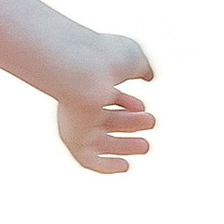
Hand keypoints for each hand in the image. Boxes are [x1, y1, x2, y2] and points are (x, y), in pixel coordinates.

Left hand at [56, 37, 156, 174]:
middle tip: (151, 123)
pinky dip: (106, 165)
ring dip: (123, 145)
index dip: (128, 103)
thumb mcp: (133, 57)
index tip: (143, 108)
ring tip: (146, 146)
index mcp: (91, 80)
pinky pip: (88, 160)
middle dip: (129, 123)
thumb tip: (148, 74)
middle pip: (106, 118)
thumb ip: (142, 66)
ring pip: (100, 140)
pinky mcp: (71, 139)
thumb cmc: (105, 59)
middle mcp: (80, 101)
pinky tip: (124, 167)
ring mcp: (75, 121)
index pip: (108, 95)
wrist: (79, 70)